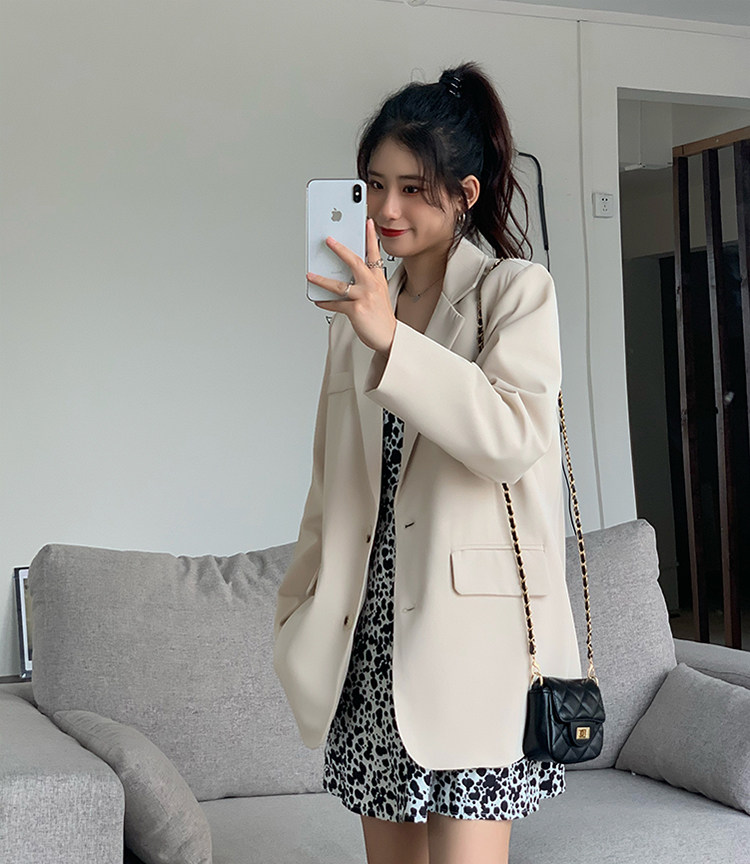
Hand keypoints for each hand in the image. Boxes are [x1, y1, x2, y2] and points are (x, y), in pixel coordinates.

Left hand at [307, 218, 396, 355]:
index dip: (371, 237)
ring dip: (322, 279)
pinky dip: (325, 302)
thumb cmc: (381, 317)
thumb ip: (364, 283)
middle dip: (340, 250)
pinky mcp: (356, 310)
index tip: (367, 222)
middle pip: (355, 262)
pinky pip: (336, 304)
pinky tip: (318, 300)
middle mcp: (372, 285)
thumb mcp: (378, 294)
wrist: (389, 337)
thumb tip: (343, 276)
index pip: (375, 254)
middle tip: (329, 240)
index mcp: (378, 279)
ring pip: (340, 284)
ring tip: (310, 275)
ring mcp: (364, 297)